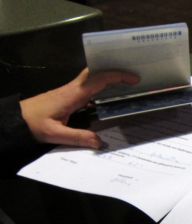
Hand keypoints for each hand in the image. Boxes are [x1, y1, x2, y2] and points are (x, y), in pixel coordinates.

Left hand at [20, 68, 138, 148]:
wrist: (15, 119)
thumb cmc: (33, 124)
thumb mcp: (55, 134)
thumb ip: (78, 137)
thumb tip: (100, 143)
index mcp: (73, 95)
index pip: (99, 80)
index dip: (117, 77)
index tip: (134, 79)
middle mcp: (73, 89)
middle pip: (96, 71)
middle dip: (115, 71)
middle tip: (133, 76)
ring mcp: (70, 90)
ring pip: (92, 77)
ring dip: (109, 76)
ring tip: (125, 83)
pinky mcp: (68, 95)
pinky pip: (88, 85)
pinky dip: (101, 85)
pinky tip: (107, 94)